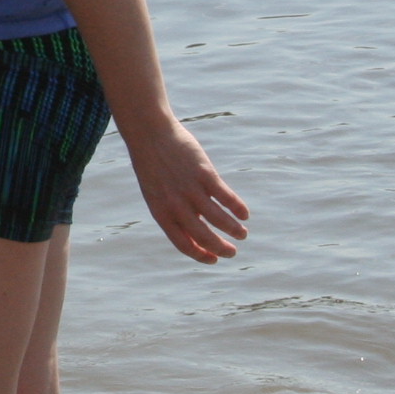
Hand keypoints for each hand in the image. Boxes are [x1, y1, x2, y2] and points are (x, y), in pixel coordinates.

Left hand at [121, 121, 248, 262]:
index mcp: (161, 213)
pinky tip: (244, 214)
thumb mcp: (156, 195)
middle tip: (233, 252)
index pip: (183, 244)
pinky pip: (225, 196)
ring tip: (242, 234)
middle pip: (204, 236)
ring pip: (218, 219)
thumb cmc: (154, 167)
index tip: (214, 259)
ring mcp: (190, 189)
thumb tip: (195, 237)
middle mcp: (176, 205)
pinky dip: (237, 208)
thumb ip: (173, 215)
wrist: (150, 134)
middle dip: (221, 248)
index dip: (201, 255)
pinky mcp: (204, 174)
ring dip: (234, 230)